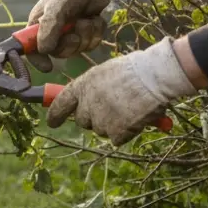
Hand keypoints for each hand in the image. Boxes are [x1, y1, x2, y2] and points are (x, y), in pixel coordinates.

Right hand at [26, 0, 126, 71]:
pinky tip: (94, 18)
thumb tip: (44, 50)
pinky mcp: (86, 37)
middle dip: (71, 41)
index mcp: (38, 28)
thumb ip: (49, 26)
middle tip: (76, 25)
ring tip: (86, 17)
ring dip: (87, 32)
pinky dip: (97, 30)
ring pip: (80, 49)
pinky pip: (93, 43)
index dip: (38, 61)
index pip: (32, 50)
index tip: (47, 67)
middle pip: (60, 53)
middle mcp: (52, 36)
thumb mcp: (56, 5)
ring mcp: (70, 38)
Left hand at [47, 38, 196, 145]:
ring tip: (130, 107)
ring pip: (102, 130)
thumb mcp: (106, 73)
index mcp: (83, 86)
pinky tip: (137, 117)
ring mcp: (101, 120)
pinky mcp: (116, 132)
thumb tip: (88, 101)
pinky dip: (127, 132)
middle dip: (94, 118)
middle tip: (113, 108)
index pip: (61, 104)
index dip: (55, 115)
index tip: (51, 122)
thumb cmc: (135, 69)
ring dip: (113, 124)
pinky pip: (117, 138)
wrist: (156, 76)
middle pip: (82, 121)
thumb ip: (94, 88)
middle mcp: (87, 104)